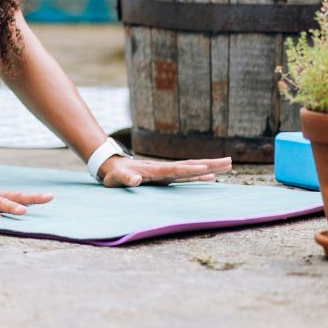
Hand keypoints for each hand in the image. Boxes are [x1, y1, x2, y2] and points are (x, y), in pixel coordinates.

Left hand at [97, 155, 231, 186]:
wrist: (111, 166)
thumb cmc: (113, 175)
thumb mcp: (116, 178)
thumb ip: (125, 179)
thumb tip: (134, 180)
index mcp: (154, 170)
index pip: (175, 170)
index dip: (189, 170)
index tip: (206, 167)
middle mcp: (164, 168)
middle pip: (190, 165)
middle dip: (209, 164)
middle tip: (229, 160)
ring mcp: (166, 171)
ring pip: (191, 167)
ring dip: (209, 166)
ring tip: (228, 164)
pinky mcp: (166, 175)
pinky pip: (186, 174)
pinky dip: (199, 174)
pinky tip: (211, 176)